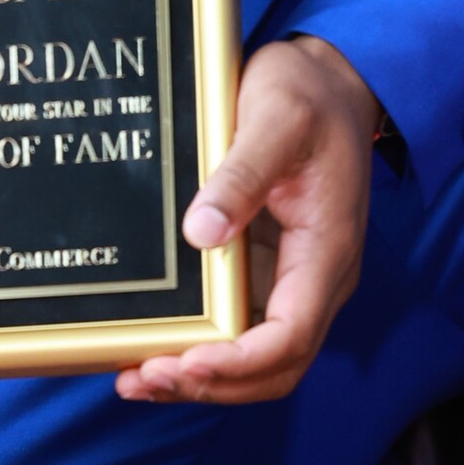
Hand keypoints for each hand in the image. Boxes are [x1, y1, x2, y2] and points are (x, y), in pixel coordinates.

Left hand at [116, 33, 379, 406]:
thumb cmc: (309, 95)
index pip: (291, 334)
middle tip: (144, 377)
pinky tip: (155, 343)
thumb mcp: (276, 119)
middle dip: (213, 383)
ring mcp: (292, 276)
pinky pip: (239, 324)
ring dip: (203, 376)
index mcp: (327, 249)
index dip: (240, 361)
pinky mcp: (268, 267)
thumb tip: (200, 233)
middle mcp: (316, 277)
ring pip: (256, 357)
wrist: (328, 80)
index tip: (189, 360)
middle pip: (274, 366)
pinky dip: (201, 345)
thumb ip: (242, 175)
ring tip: (135, 376)